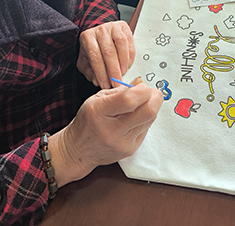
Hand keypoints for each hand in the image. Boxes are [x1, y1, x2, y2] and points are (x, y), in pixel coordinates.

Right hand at [48, 78, 162, 186]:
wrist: (79, 150)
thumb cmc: (87, 122)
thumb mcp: (96, 99)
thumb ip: (120, 90)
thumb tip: (141, 83)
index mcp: (99, 111)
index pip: (129, 99)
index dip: (142, 90)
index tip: (141, 86)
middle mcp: (112, 129)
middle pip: (148, 111)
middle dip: (155, 97)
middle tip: (150, 93)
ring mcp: (123, 142)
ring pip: (151, 119)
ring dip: (150, 107)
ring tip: (140, 105)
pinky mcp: (131, 149)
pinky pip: (147, 128)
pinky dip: (144, 119)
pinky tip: (134, 118)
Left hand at [77, 20, 135, 88]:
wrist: (98, 34)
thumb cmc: (92, 48)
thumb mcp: (85, 61)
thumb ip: (89, 72)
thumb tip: (98, 81)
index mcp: (87, 38)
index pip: (95, 57)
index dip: (101, 72)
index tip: (105, 84)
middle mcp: (100, 30)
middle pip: (109, 51)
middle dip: (114, 70)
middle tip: (116, 82)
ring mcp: (112, 27)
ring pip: (121, 44)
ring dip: (123, 62)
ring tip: (123, 73)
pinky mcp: (123, 27)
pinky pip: (129, 41)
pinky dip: (130, 55)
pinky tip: (128, 64)